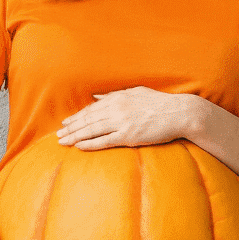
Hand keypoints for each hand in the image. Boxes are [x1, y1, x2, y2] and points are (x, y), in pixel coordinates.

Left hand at [57, 87, 206, 149]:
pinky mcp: (129, 136)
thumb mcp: (136, 92)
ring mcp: (122, 122)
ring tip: (63, 142)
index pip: (92, 109)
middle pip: (88, 119)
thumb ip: (115, 94)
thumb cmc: (160, 103)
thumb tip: (96, 95)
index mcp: (119, 98)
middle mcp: (117, 109)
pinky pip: (104, 141)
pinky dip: (90, 144)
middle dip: (71, 128)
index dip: (76, 117)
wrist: (180, 113)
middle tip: (57, 135)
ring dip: (75, 136)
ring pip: (92, 130)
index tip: (66, 123)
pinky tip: (79, 147)